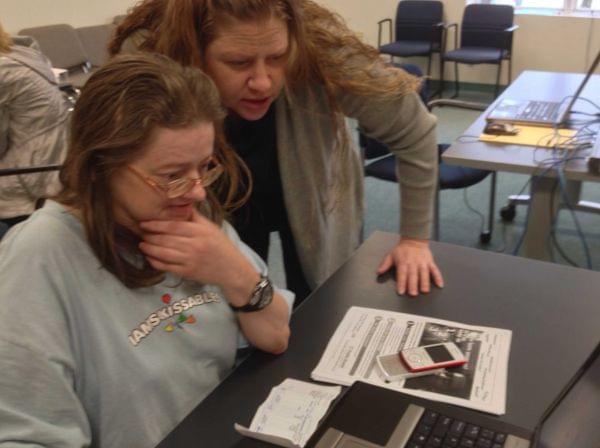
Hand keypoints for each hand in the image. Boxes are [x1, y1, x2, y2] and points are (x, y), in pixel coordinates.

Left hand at [138, 210, 258, 305]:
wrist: (232, 269)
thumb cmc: (220, 245)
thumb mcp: (210, 227)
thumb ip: (194, 216)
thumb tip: (180, 202)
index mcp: (199, 231)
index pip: (173, 226)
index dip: (156, 224)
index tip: (144, 223)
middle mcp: (194, 245)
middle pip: (165, 239)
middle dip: (150, 236)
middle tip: (141, 233)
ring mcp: (190, 260)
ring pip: (163, 253)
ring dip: (149, 249)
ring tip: (142, 245)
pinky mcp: (188, 273)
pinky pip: (166, 267)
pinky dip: (155, 262)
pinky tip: (150, 257)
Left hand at [376, 237, 443, 295]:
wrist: (414, 239)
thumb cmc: (402, 249)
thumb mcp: (391, 255)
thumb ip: (385, 264)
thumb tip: (378, 272)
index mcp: (403, 262)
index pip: (402, 274)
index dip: (401, 283)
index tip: (400, 291)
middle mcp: (413, 263)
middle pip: (413, 275)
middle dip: (413, 285)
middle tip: (413, 294)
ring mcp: (423, 263)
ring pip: (424, 273)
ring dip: (424, 282)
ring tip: (424, 291)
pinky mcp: (430, 262)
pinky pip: (435, 270)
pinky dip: (438, 277)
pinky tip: (440, 285)